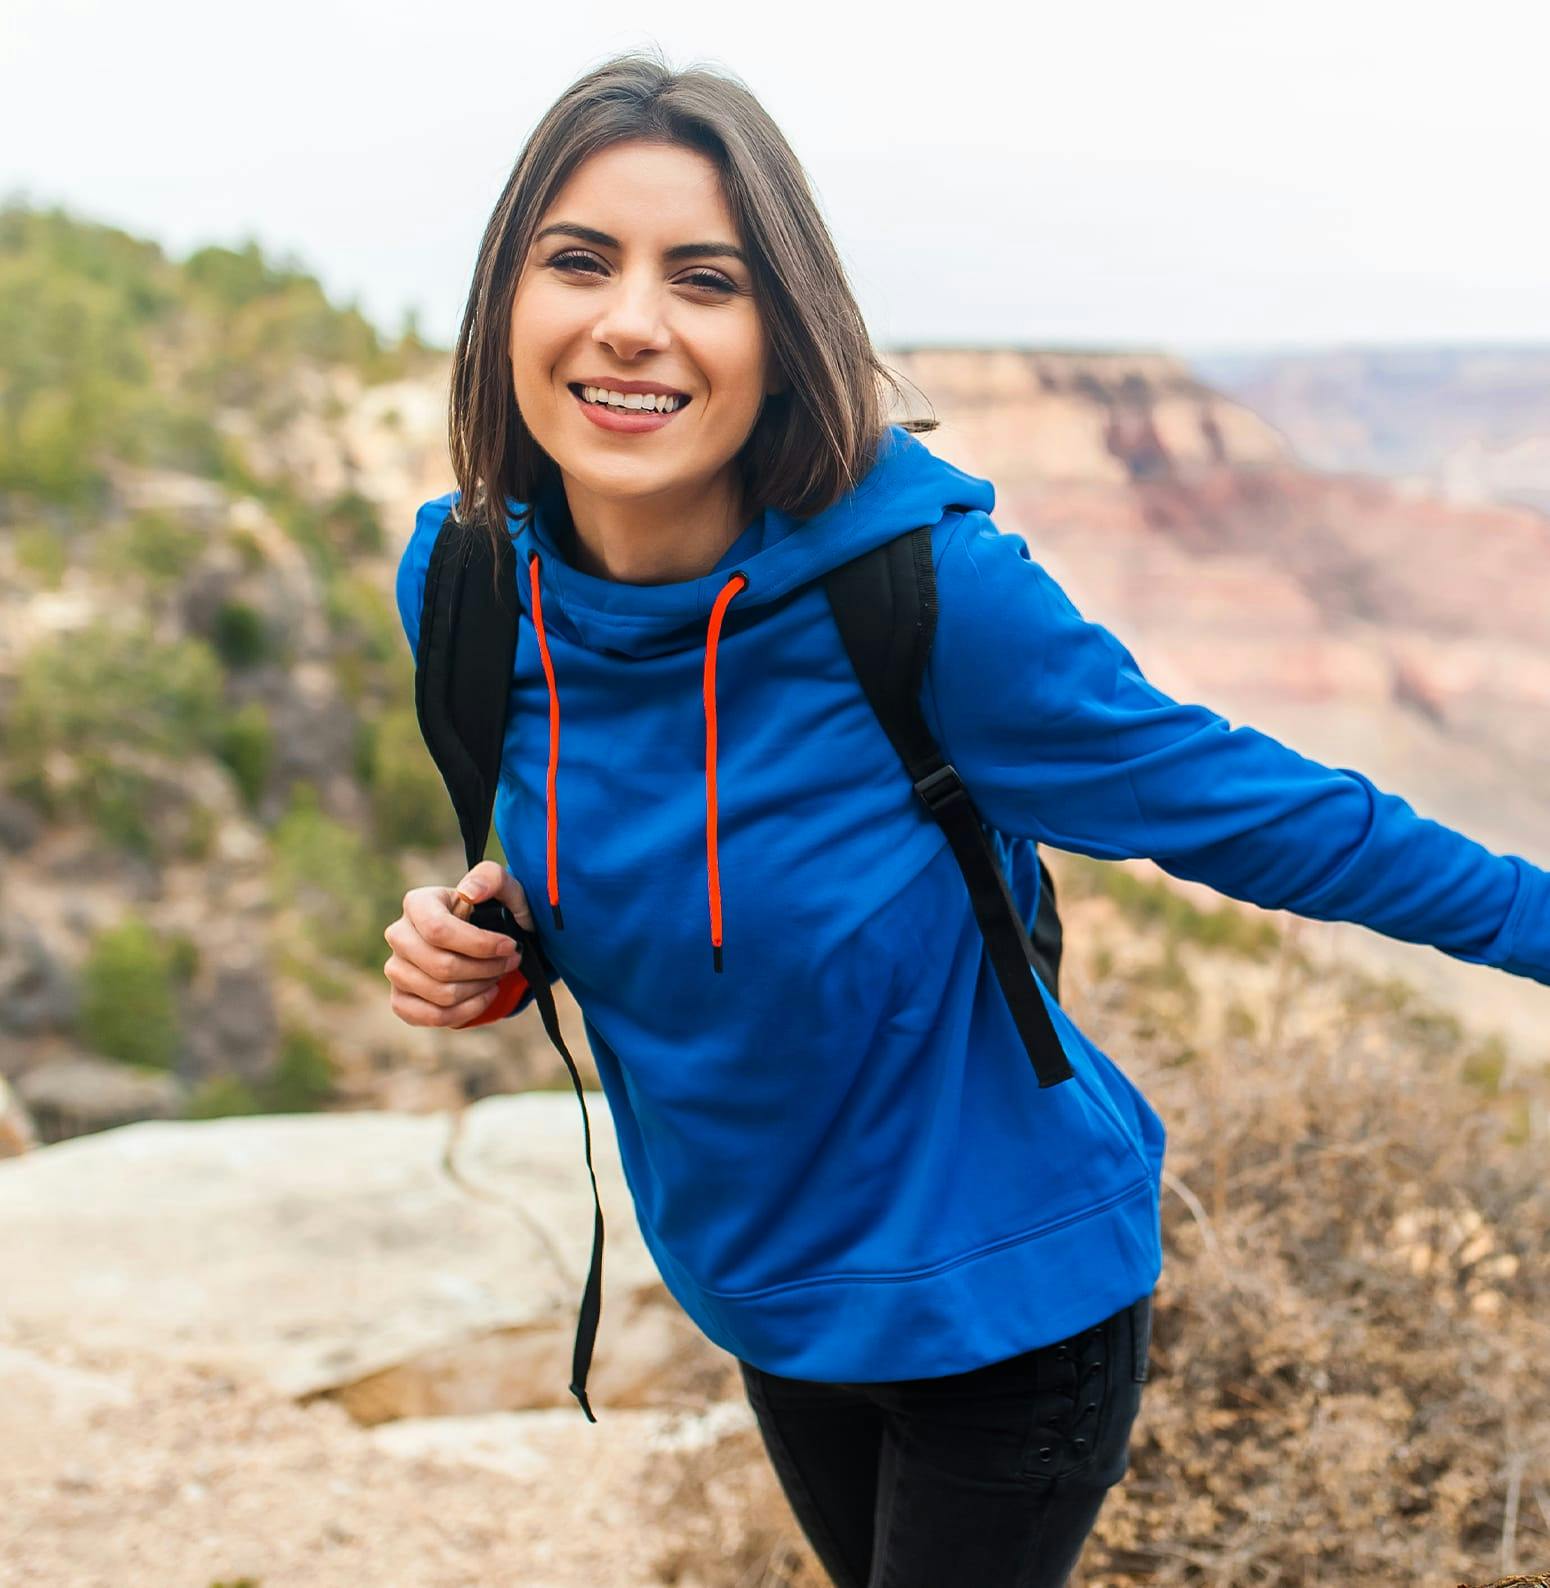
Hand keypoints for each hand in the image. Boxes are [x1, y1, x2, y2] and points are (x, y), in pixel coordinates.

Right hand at [383, 860, 534, 1027]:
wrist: (489, 940)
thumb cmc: (495, 911)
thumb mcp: (504, 888)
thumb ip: (490, 878)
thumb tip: (469, 892)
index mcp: (417, 903)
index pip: (439, 931)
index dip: (479, 944)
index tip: (510, 946)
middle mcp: (398, 935)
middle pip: (442, 966)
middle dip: (486, 969)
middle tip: (510, 962)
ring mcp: (396, 969)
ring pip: (440, 994)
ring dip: (480, 990)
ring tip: (497, 976)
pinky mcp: (401, 998)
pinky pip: (430, 1017)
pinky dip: (465, 1012)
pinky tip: (484, 996)